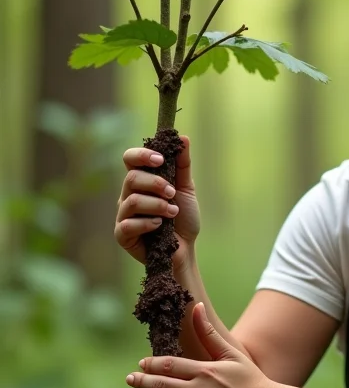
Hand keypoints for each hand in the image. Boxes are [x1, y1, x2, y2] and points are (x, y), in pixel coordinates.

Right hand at [114, 135, 199, 270]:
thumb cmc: (183, 219)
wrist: (185, 249)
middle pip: (131, 178)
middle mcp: (128, 195)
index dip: (141, 155)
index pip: (130, 159)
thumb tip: (183, 137)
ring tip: (172, 213)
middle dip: (156, 183)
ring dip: (157, 204)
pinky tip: (160, 226)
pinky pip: (127, 224)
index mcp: (141, 181)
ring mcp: (123, 215)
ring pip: (131, 200)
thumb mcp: (186, 189)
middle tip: (172, 193)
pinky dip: (147, 223)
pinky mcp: (122, 235)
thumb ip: (183, 165)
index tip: (161, 160)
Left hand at [126, 303, 281, 387]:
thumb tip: (197, 307)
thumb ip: (210, 333)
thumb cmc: (251, 379)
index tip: (141, 363)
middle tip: (130, 379)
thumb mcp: (232, 353)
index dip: (152, 364)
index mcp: (205, 371)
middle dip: (142, 382)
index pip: (170, 365)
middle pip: (162, 386)